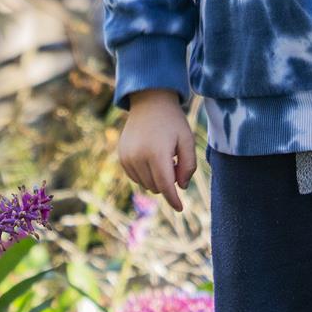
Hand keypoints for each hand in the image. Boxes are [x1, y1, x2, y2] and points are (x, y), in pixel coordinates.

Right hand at [117, 89, 195, 210]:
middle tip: (175, 161)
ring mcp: (127, 158)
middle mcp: (138, 157)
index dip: (174, 200)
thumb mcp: (187, 140)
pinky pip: (136, 177)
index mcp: (157, 153)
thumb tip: (181, 187)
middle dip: (168, 182)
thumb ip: (188, 166)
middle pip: (156, 187)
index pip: (165, 186)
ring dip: (156, 178)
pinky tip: (151, 157)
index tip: (180, 209)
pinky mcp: (122, 157)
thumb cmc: (173, 121)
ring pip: (145, 184)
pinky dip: (145, 174)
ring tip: (163, 156)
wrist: (150, 102)